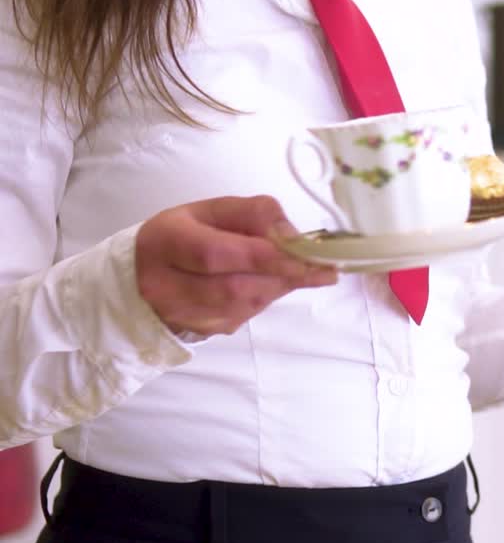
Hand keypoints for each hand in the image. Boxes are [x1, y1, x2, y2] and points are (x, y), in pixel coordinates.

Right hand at [135, 195, 336, 336]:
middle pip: (235, 287)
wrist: (142, 279)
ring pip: (245, 306)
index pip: (217, 254)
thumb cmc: (184, 235)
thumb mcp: (213, 210)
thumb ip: (253, 213)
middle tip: (322, 268)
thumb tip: (292, 236)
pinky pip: (245, 316)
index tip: (308, 256)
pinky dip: (267, 298)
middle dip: (284, 276)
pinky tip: (272, 282)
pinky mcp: (201, 331)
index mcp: (165, 242)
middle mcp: (166, 285)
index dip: (266, 256)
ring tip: (301, 271)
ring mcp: (182, 315)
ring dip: (280, 286)